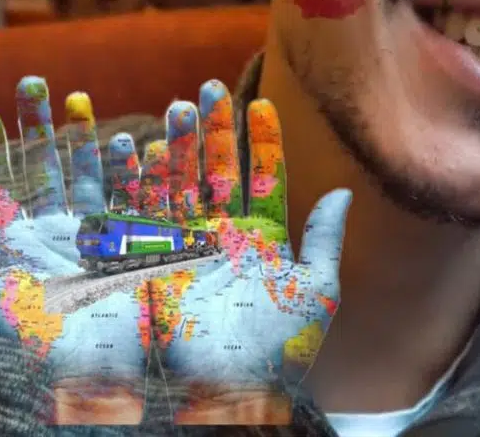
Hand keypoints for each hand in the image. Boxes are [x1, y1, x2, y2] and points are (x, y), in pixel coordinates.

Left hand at [0, 78, 151, 425]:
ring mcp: (104, 232)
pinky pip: (137, 195)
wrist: (93, 367)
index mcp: (30, 241)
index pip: (7, 184)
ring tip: (77, 97)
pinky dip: (136, 166)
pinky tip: (131, 138)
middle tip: (31, 81)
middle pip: (51, 164)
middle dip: (41, 123)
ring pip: (94, 169)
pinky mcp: (138, 242)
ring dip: (87, 133)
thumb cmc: (34, 341)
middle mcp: (67, 230)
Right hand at [140, 80, 350, 424]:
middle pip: (217, 170)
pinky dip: (136, 182)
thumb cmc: (275, 350)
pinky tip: (134, 145)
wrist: (227, 391)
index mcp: (260, 241)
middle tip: (207, 88)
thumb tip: (346, 191)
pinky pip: (142, 214)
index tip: (259, 102)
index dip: (261, 142)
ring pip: (181, 183)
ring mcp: (185, 247)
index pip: (261, 179)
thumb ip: (323, 241)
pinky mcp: (151, 263)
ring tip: (176, 105)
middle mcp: (222, 238)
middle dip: (212, 130)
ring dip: (178, 145)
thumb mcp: (314, 294)